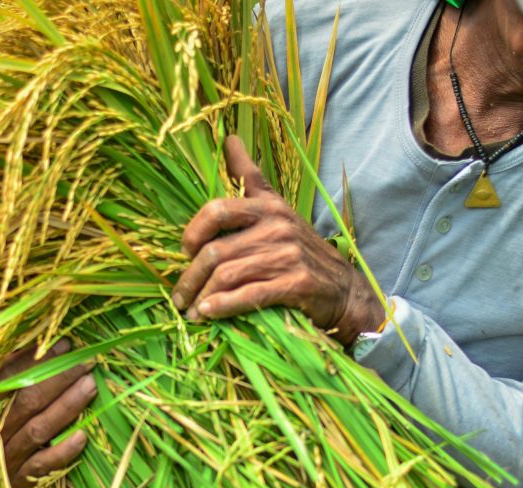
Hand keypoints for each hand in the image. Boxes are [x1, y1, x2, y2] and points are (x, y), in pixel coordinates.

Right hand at [0, 339, 97, 487]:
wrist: (7, 459)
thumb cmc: (11, 410)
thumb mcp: (8, 386)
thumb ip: (22, 365)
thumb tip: (54, 340)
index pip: (5, 377)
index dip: (37, 361)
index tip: (66, 346)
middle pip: (25, 401)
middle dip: (59, 379)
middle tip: (86, 365)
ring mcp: (0, 458)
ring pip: (37, 429)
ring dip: (67, 407)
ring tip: (90, 386)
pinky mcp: (17, 480)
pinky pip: (43, 464)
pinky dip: (64, 450)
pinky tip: (83, 435)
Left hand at [170, 136, 383, 346]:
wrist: (344, 289)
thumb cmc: (300, 249)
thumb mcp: (277, 209)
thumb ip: (250, 178)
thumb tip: (229, 139)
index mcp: (267, 206)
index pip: (217, 210)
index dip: (193, 232)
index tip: (184, 252)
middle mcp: (276, 226)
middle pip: (216, 251)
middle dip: (190, 277)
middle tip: (179, 296)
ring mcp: (288, 255)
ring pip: (228, 275)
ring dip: (202, 296)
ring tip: (190, 311)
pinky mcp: (296, 283)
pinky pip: (250, 295)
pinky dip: (224, 306)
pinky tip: (209, 313)